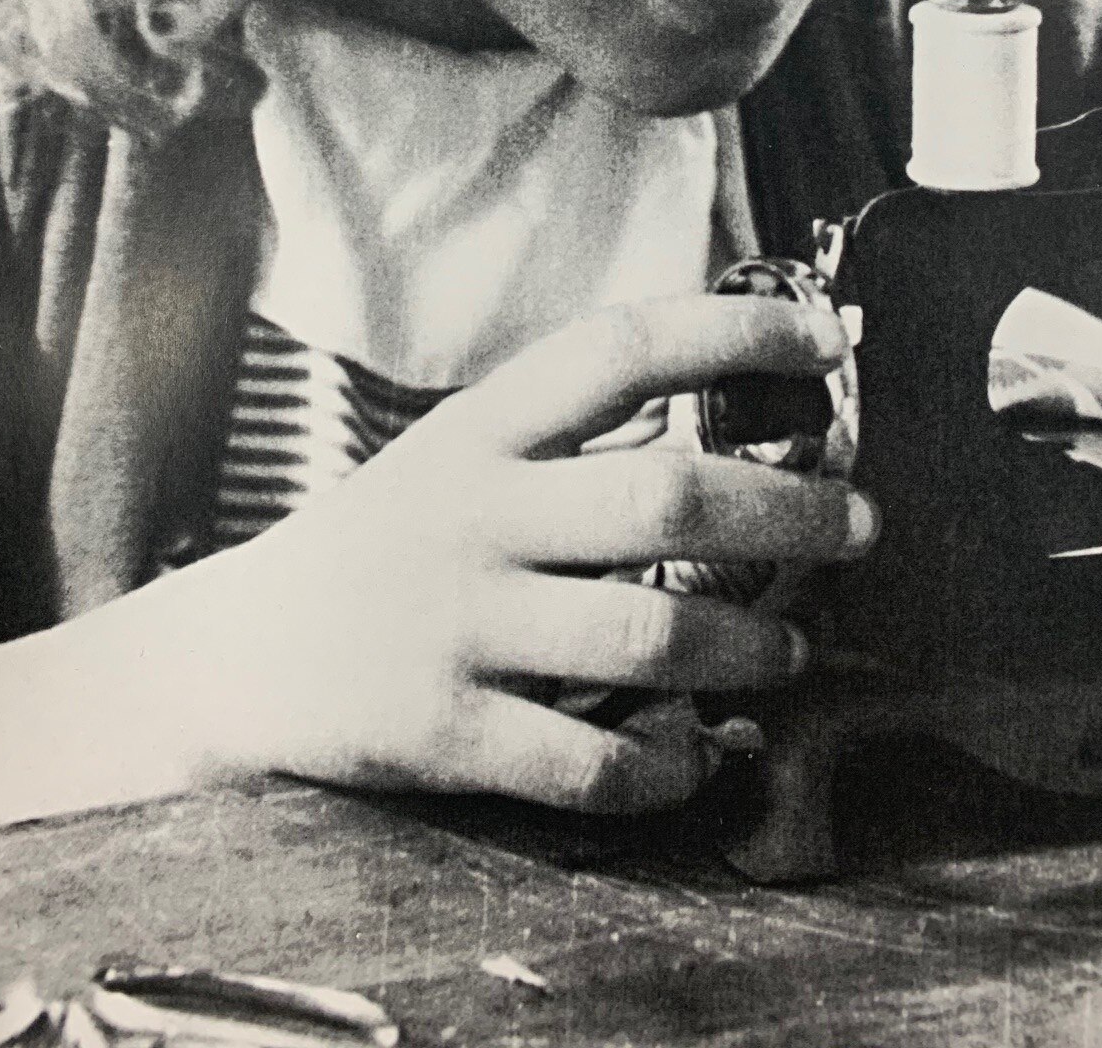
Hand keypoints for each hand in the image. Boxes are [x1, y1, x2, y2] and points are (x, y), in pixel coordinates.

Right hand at [182, 294, 876, 812]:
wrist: (238, 654)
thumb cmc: (386, 541)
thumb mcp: (457, 453)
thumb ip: (568, 435)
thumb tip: (728, 402)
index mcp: (481, 430)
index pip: (618, 349)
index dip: (734, 333)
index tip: (830, 340)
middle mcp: (473, 514)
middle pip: (664, 498)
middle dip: (790, 512)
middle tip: (863, 524)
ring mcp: (456, 625)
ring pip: (647, 635)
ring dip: (751, 645)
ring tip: (794, 647)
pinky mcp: (442, 733)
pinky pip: (586, 762)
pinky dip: (665, 767)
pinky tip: (699, 755)